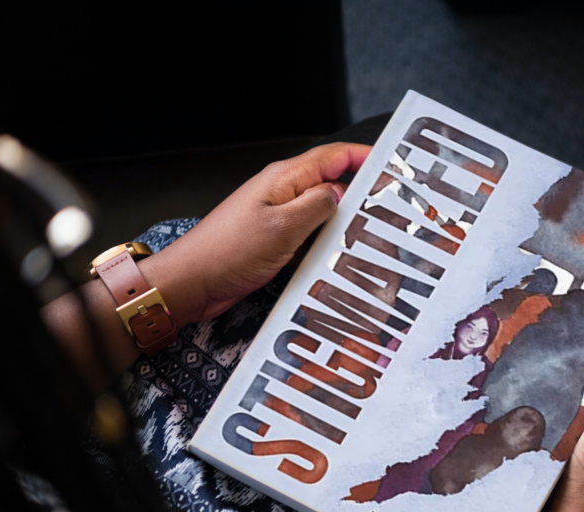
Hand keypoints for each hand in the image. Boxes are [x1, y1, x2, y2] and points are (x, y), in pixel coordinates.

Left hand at [140, 142, 370, 327]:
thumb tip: (341, 194)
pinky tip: (338, 253)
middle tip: (390, 205)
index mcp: (284, 179)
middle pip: (330, 182)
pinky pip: (308, 233)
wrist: (192, 282)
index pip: (333, 157)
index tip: (392, 165)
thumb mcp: (284, 227)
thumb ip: (318, 206)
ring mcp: (277, 216)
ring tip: (371, 231)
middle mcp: (281, 193)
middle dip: (360, 191)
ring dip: (344, 219)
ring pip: (321, 210)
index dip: (364, 157)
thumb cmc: (227, 253)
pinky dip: (326, 240)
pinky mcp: (273, 240)